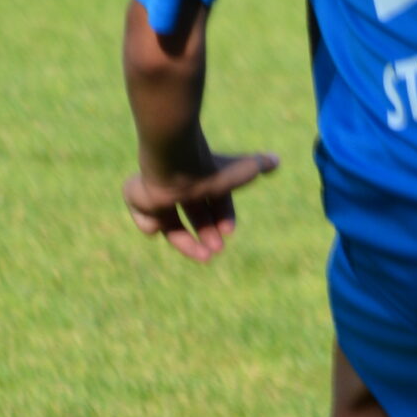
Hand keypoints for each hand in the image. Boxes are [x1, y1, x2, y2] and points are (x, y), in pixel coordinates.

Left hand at [123, 142, 278, 262]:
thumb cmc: (209, 167)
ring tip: (204, 256)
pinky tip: (157, 229)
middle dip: (206, 234)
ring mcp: (160, 191)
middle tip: (216, 250)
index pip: (213, 201)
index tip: (229, 231)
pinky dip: (147, 224)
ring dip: (185, 242)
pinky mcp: (140, 196)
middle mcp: (181, 185)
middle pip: (193, 214)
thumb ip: (258, 165)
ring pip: (169, 221)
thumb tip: (276, 160)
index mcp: (202, 178)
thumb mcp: (242, 170)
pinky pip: (142, 215)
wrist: (176, 160)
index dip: (223, 218)